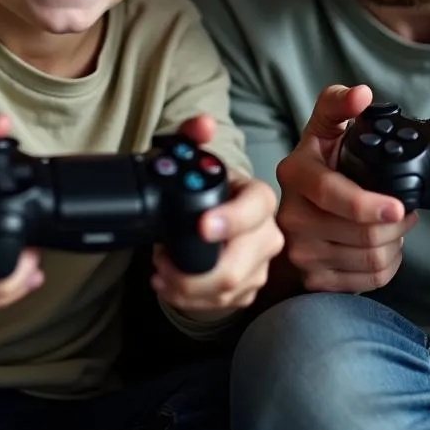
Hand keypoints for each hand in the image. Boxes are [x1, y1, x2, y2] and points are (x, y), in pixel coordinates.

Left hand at [151, 114, 284, 315]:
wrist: (219, 218)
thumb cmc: (210, 190)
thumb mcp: (199, 160)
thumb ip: (193, 136)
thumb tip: (202, 124)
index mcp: (260, 198)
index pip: (255, 209)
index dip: (230, 220)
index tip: (201, 227)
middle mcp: (269, 233)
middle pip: (238, 265)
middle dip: (193, 271)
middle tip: (161, 261)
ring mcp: (263, 265)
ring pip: (227, 290)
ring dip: (186, 287)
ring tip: (160, 270)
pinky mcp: (251, 288)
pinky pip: (223, 305)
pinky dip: (191, 300)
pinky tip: (171, 286)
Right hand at [275, 84, 417, 292]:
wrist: (292, 215)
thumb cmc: (317, 168)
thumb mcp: (323, 129)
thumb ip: (338, 104)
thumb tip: (361, 94)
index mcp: (294, 173)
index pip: (332, 194)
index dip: (368, 204)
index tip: (398, 206)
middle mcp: (291, 216)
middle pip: (362, 233)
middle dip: (396, 222)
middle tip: (402, 208)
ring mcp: (300, 251)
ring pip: (370, 258)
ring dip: (394, 242)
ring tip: (390, 224)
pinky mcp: (313, 280)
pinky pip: (368, 280)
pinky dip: (386, 264)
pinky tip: (380, 245)